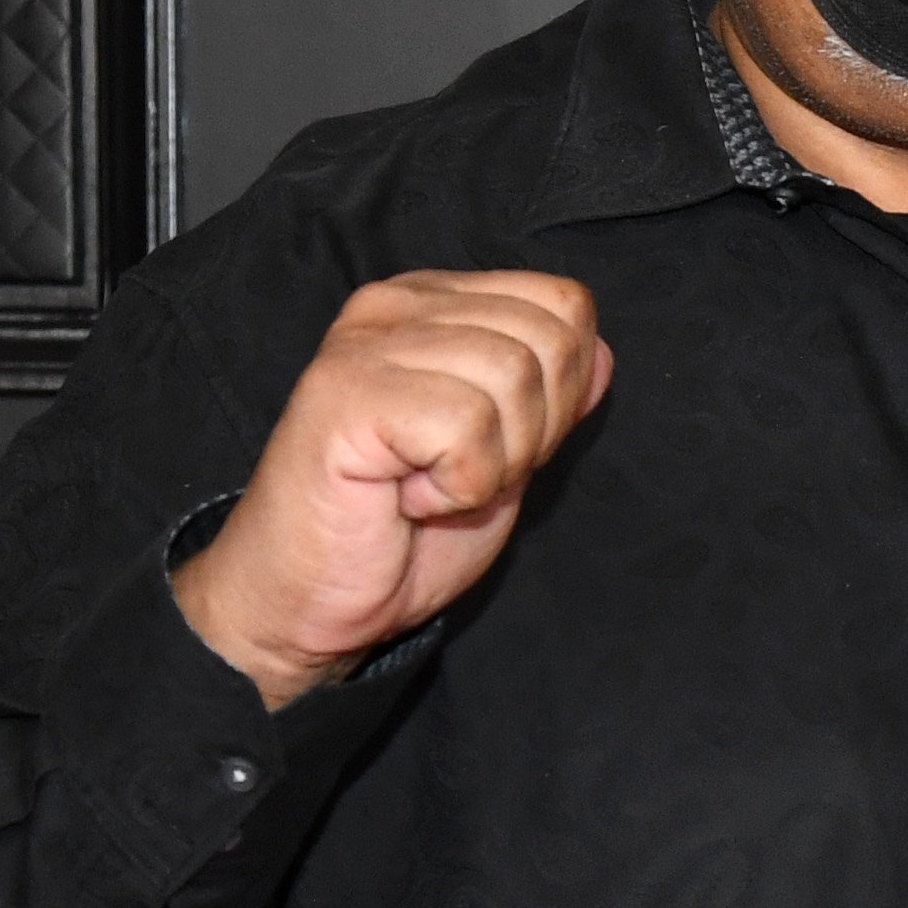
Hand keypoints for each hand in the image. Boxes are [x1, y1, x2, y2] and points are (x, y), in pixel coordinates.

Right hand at [173, 270, 613, 703]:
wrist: (306, 602)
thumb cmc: (398, 536)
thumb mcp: (503, 458)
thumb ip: (549, 401)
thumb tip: (601, 355)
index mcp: (436, 304)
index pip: (564, 304)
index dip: (564, 393)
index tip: (497, 447)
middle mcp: (396, 305)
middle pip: (550, 339)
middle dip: (534, 432)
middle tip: (462, 474)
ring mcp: (365, 343)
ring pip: (514, 377)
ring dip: (494, 463)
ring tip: (431, 486)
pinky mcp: (345, 392)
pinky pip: (467, 424)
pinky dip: (459, 485)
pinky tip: (406, 498)